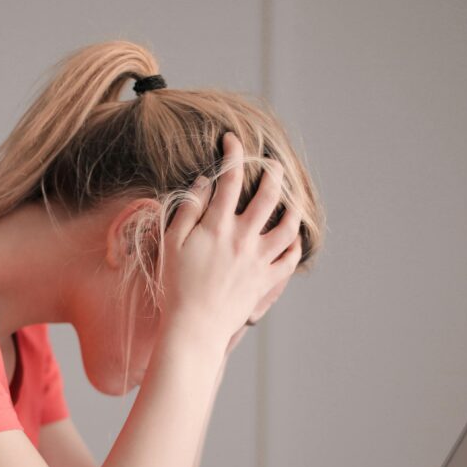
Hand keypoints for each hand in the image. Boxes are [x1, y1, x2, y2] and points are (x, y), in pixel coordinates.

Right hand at [158, 131, 303, 350]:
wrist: (194, 327)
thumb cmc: (176, 286)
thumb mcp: (171, 244)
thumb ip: (188, 210)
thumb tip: (206, 184)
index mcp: (218, 226)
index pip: (230, 178)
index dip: (234, 153)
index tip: (232, 139)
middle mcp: (244, 238)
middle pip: (269, 195)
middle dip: (273, 172)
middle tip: (272, 164)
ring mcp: (259, 260)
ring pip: (289, 225)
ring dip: (293, 207)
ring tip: (291, 198)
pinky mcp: (266, 280)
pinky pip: (290, 259)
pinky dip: (295, 244)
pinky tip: (292, 236)